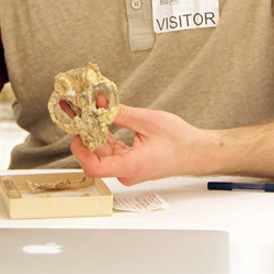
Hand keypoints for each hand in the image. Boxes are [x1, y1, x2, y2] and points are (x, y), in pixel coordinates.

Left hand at [71, 105, 207, 184]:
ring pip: (102, 154)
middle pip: (95, 157)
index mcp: (131, 165)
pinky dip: (105, 137)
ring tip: (88, 113)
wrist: (196, 152)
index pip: (93, 167)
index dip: (80, 150)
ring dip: (94, 135)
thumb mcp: (148, 120)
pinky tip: (102, 121)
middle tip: (78, 114)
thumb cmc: (179, 141)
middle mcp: (127, 172)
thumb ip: (120, 113)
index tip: (77, 130)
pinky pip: (111, 152)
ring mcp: (127, 169)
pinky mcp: (129, 164)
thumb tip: (100, 103)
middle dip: (85, 135)